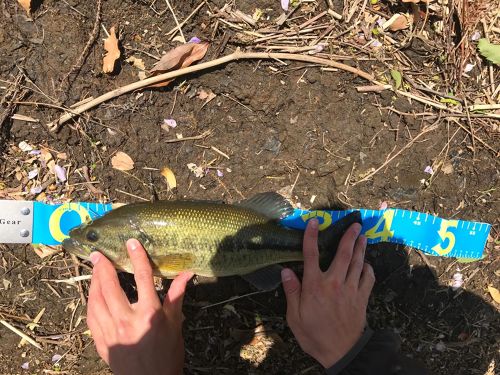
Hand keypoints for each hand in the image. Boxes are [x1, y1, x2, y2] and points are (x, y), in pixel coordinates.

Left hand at [86, 239, 192, 374]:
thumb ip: (176, 296)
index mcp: (149, 314)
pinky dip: (90, 301)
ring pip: (96, 300)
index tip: (131, 243)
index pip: (143, 278)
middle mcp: (127, 320)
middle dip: (103, 267)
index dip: (137, 258)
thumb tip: (187, 274)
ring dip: (93, 282)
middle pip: (111, 287)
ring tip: (93, 269)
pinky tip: (92, 294)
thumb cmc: (167, 354)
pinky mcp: (101, 342)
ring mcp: (111, 332)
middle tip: (98, 254)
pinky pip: (91, 317)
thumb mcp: (175, 324)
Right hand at [281, 219, 374, 367]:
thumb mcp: (294, 317)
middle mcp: (334, 282)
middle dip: (349, 237)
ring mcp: (350, 289)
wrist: (342, 352)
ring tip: (363, 236)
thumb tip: (286, 271)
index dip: (311, 236)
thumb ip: (292, 292)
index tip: (314, 222)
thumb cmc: (314, 335)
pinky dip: (369, 269)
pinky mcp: (362, 298)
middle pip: (343, 254)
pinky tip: (367, 264)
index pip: (311, 254)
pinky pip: (368, 278)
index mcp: (314, 286)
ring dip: (361, 248)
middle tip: (355, 224)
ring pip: (358, 263)